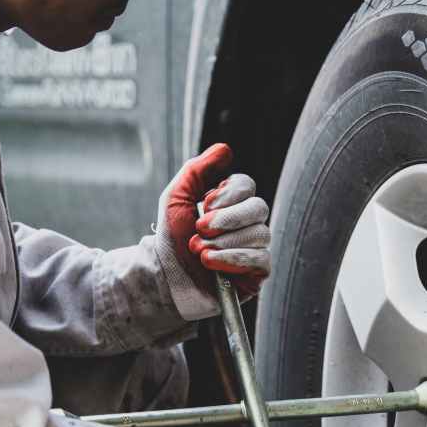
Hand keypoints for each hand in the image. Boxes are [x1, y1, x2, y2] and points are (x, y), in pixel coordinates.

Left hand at [153, 143, 270, 319]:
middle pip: (259, 208)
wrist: (165, 277)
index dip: (227, 195)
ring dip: (224, 242)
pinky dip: (233, 259)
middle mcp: (247, 223)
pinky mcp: (256, 273)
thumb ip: (198, 169)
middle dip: (226, 219)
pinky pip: (261, 259)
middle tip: (200, 229)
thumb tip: (225, 149)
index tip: (203, 206)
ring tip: (199, 251)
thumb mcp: (176, 197)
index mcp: (231, 203)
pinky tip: (211, 263)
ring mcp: (254, 247)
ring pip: (260, 234)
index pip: (247, 186)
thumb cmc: (171, 239)